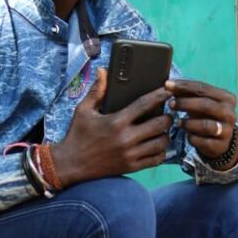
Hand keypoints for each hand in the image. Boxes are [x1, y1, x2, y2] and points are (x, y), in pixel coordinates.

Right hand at [51, 69, 172, 186]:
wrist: (70, 164)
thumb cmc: (77, 135)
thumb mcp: (83, 110)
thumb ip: (97, 91)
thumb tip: (103, 71)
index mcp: (116, 121)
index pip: (144, 105)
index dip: (159, 96)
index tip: (167, 91)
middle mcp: (125, 138)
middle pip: (159, 124)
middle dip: (167, 117)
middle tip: (167, 114)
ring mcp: (130, 154)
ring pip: (161, 143)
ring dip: (165, 135)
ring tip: (162, 130)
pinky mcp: (131, 167)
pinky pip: (155, 160)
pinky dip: (160, 152)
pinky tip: (157, 146)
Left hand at [165, 79, 237, 169]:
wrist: (220, 140)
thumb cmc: (206, 116)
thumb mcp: (200, 102)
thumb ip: (187, 93)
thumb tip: (168, 85)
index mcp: (226, 98)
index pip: (203, 88)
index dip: (184, 86)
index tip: (167, 85)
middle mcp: (229, 113)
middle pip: (205, 105)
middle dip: (185, 103)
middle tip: (170, 104)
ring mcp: (227, 130)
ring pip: (205, 125)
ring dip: (188, 123)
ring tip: (177, 122)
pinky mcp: (220, 146)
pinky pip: (203, 141)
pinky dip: (192, 138)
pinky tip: (187, 135)